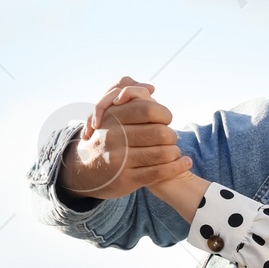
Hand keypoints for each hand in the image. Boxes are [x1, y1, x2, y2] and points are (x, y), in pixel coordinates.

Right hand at [58, 78, 190, 202]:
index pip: (149, 110)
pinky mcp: (126, 179)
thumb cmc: (105, 136)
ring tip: (176, 151)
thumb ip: (129, 93)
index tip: (165, 120)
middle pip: (160, 132)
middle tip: (171, 138)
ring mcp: (120, 160)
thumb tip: (151, 88)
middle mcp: (114, 137)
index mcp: (113, 117)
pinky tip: (185, 163)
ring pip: (163, 153)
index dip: (164, 114)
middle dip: (172, 135)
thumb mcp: (109, 112)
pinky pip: (160, 172)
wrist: (83, 170)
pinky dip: (177, 167)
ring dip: (175, 152)